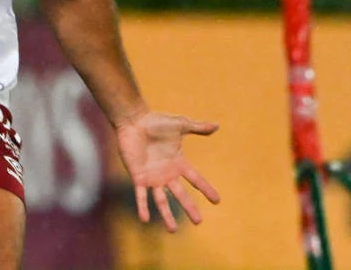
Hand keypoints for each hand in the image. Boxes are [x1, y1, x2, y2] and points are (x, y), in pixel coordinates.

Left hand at [115, 112, 219, 231]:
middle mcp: (167, 173)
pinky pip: (140, 195)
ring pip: (161, 200)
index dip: (206, 189)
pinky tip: (144, 219)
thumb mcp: (179, 124)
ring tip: (172, 230)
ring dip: (166, 215)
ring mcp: (152, 177)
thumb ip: (197, 127)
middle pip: (181, 194)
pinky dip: (142, 207)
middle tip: (198, 222)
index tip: (217, 201)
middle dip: (189, 208)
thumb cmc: (155, 122)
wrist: (133, 121)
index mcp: (178, 162)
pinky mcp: (138, 177)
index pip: (196, 179)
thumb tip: (217, 125)